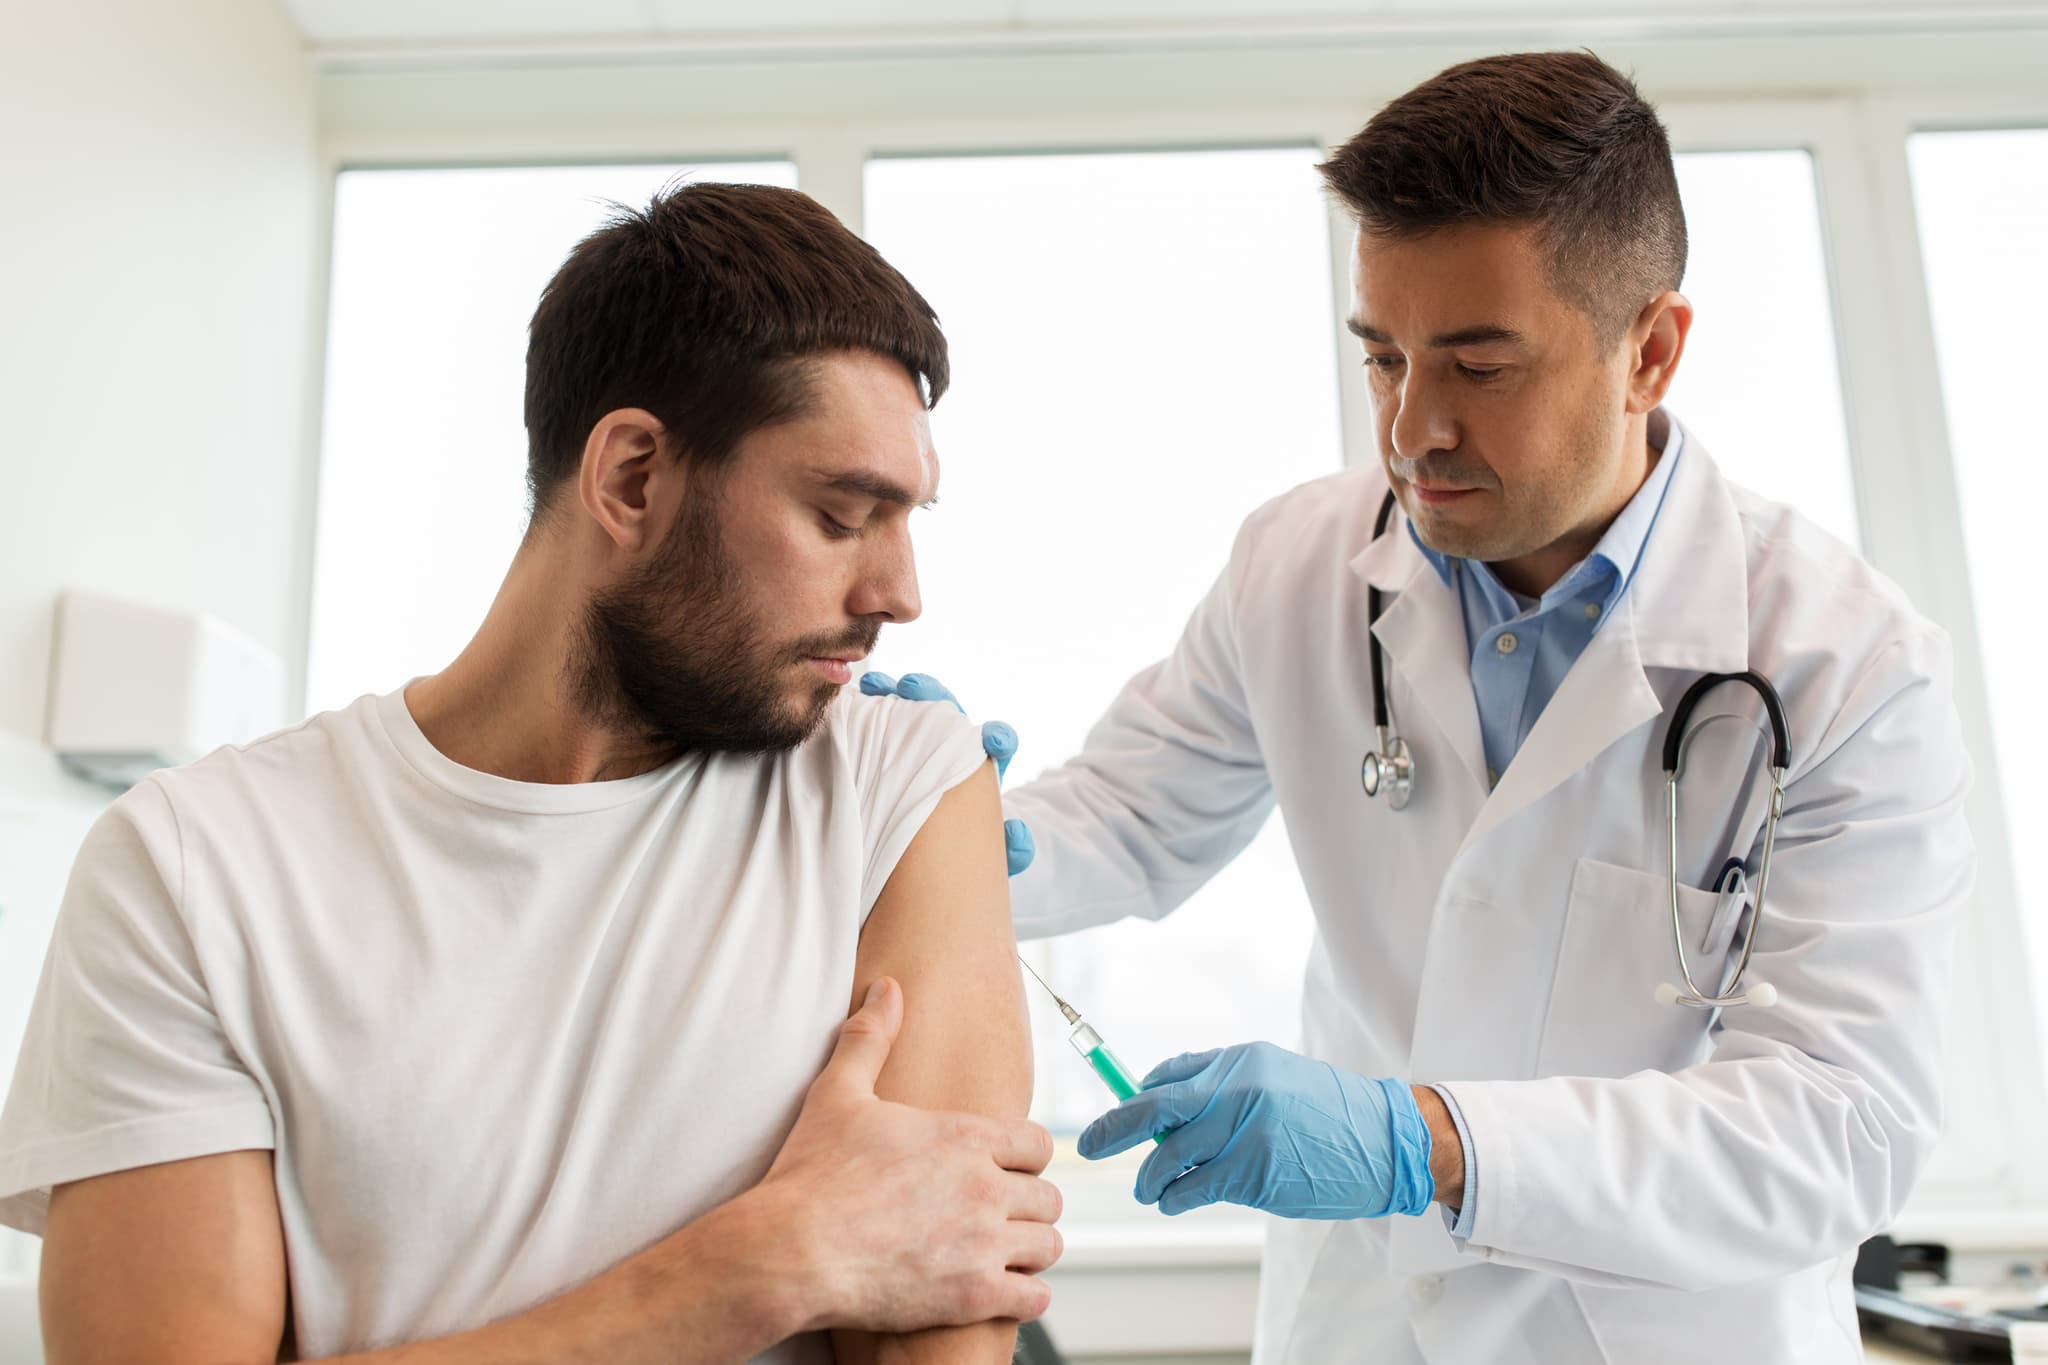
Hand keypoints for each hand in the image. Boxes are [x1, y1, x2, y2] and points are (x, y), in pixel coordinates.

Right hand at [752, 978, 1062, 1332]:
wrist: (790, 1251)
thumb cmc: (811, 1175)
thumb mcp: (838, 1093)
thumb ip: (870, 1037)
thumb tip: (886, 988)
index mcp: (962, 1136)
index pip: (1037, 1143)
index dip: (1025, 1157)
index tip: (1007, 1169)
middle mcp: (984, 1186)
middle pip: (1048, 1197)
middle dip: (1029, 1206)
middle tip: (1004, 1216)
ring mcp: (982, 1243)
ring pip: (1049, 1246)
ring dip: (1030, 1250)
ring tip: (1005, 1255)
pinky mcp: (973, 1295)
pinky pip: (1033, 1299)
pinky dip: (1024, 1297)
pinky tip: (1003, 1292)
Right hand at [861, 671, 1034, 876]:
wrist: (932, 862)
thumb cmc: (965, 856)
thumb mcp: (989, 858)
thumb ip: (1011, 850)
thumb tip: (1017, 830)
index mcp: (985, 770)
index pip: (998, 743)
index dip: (998, 737)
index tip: (994, 739)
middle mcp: (955, 749)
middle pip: (950, 712)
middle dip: (935, 695)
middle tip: (913, 688)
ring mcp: (924, 743)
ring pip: (915, 707)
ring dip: (896, 692)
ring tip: (874, 686)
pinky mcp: (895, 743)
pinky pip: (883, 717)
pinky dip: (871, 704)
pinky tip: (853, 698)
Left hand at [1076, 1041, 1433, 1219]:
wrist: (1386, 1141)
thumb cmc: (1329, 1114)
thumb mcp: (1276, 1077)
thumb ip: (1223, 1085)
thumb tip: (1162, 1097)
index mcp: (1240, 1061)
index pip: (1168, 1075)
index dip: (1135, 1098)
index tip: (1118, 1115)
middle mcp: (1238, 1089)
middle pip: (1155, 1108)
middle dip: (1114, 1128)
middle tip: (1089, 1144)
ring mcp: (1246, 1131)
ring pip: (1170, 1154)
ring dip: (1149, 1176)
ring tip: (1148, 1188)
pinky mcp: (1254, 1171)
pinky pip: (1194, 1186)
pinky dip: (1174, 1196)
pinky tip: (1171, 1200)